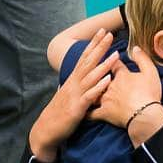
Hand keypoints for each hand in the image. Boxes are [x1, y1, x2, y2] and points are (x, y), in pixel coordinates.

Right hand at [29, 29, 118, 162]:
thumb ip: (77, 85)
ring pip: (91, 76)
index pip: (84, 58)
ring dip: (104, 65)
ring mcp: (75, 95)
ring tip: (116, 55)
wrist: (46, 130)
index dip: (93, 44)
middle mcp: (73, 84)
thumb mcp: (69, 95)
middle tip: (110, 34)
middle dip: (99, 47)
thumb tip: (85, 77)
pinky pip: (90, 96)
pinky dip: (99, 87)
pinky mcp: (77, 108)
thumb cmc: (59, 113)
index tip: (102, 32)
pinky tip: (108, 80)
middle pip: (88, 62)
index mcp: (72, 80)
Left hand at [89, 46, 162, 143]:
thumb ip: (142, 59)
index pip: (113, 64)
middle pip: (100, 77)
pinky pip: (91, 113)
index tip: (111, 59)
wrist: (145, 116)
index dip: (112, 61)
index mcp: (121, 75)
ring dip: (89, 92)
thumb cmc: (149, 95)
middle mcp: (110, 85)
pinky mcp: (104, 113)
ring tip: (86, 91)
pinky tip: (83, 112)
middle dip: (97, 75)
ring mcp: (105, 99)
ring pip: (93, 93)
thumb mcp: (150, 73)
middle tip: (95, 74)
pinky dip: (87, 113)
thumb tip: (135, 48)